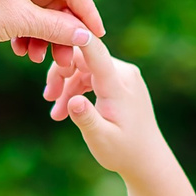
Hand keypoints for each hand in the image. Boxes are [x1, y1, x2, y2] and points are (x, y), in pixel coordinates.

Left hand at [0, 0, 105, 106]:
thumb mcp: (20, 22)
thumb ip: (57, 28)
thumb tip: (86, 38)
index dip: (85, 14)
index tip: (98, 38)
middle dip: (59, 30)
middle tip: (64, 60)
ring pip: (37, 3)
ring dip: (41, 32)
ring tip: (36, 58)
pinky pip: (20, 3)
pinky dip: (24, 26)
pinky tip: (21, 49)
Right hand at [58, 31, 173, 184]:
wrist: (148, 160)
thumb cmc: (124, 152)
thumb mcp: (101, 139)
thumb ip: (86, 119)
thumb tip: (73, 101)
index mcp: (118, 86)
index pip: (94, 52)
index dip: (73, 40)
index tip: (52, 35)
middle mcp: (124, 74)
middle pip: (85, 58)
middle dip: (62, 75)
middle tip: (47, 98)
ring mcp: (125, 76)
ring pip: (86, 68)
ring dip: (68, 86)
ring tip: (56, 114)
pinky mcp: (122, 82)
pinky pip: (94, 76)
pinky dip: (79, 89)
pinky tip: (67, 109)